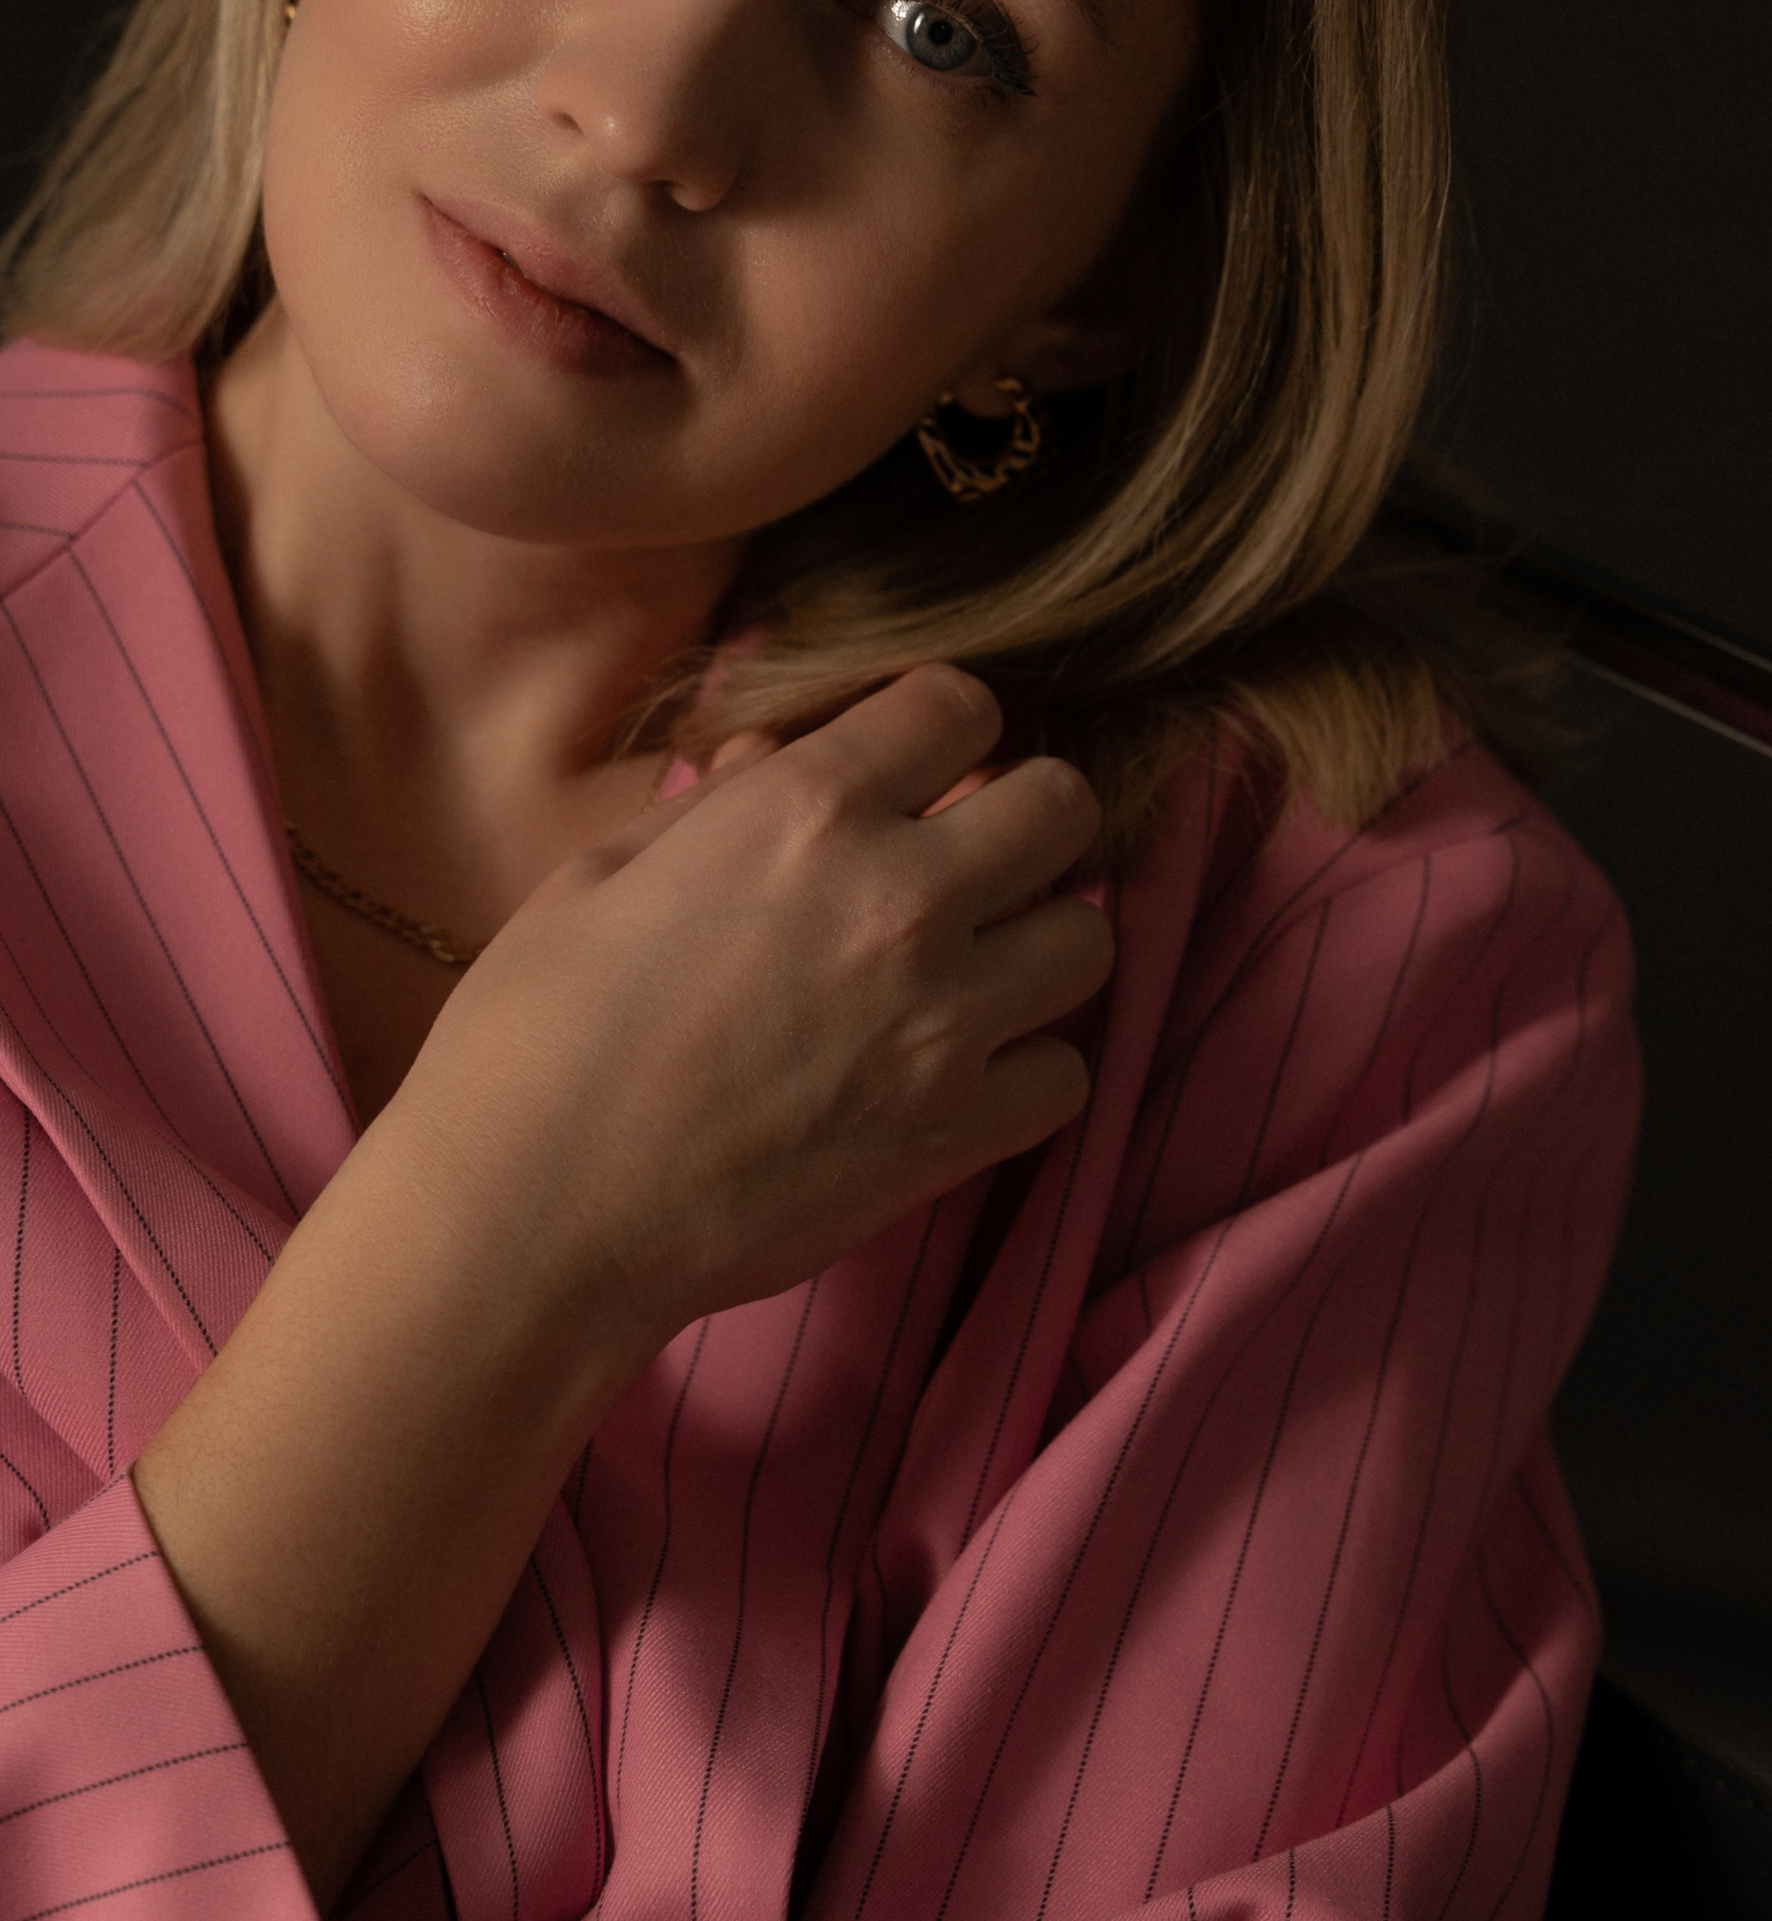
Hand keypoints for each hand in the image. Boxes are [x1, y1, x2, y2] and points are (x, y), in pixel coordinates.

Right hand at [385, 664, 1112, 1373]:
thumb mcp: (602, 875)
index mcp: (806, 809)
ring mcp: (943, 1019)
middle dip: (1024, 819)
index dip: (942, 728)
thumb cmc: (532, 1036)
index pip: (959, 705)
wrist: (532, 1215)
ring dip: (1040, 945)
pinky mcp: (956, 1134)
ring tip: (975, 972)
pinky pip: (1066, 1076)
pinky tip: (961, 1076)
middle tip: (972, 860)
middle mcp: (901, 897)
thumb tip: (774, 758)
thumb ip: (714, 806)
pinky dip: (1029, 1072)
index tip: (920, 766)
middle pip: (1061, 806)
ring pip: (1090, 940)